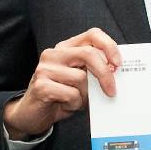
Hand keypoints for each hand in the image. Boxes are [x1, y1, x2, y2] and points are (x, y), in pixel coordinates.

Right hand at [4, 28, 121, 143]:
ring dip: (84, 95)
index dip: (109, 46)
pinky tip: (65, 105)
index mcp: (66, 48)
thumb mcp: (81, 81)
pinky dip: (74, 103)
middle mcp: (54, 54)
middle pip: (89, 54)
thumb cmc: (61, 96)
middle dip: (105, 74)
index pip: (92, 35)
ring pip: (81, 78)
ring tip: (75, 100)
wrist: (32, 115)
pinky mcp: (41, 85)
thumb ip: (94, 72)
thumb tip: (116, 72)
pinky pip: (71, 94)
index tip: (118, 64)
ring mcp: (45, 68)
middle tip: (112, 90)